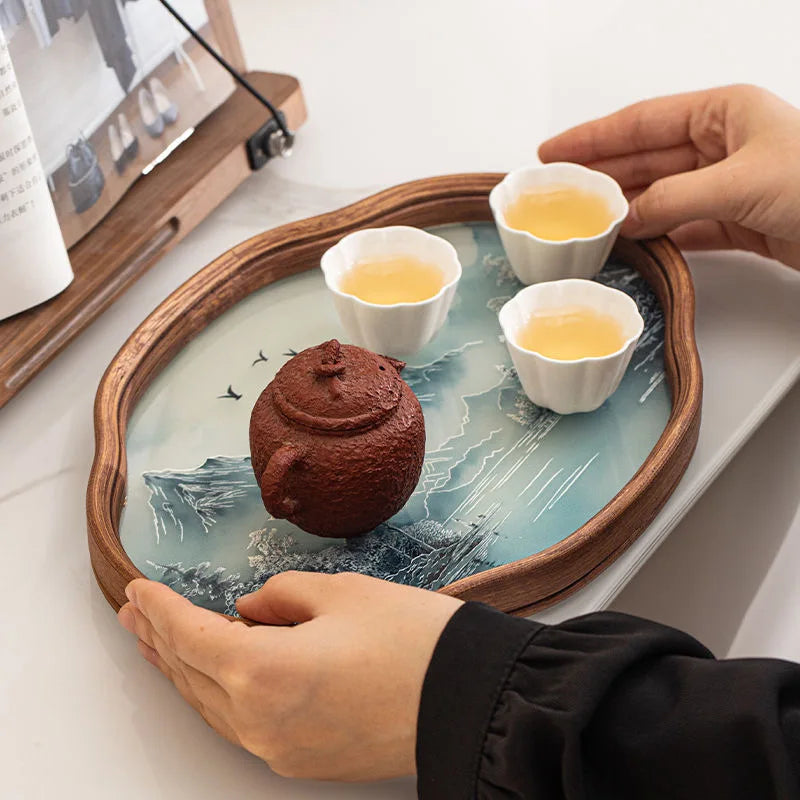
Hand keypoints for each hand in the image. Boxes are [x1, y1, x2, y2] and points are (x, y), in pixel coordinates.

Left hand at [117, 572, 461, 779]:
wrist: (467, 698)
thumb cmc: (411, 639)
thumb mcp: (341, 592)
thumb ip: (280, 596)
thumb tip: (251, 610)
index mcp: (264, 673)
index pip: (191, 635)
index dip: (160, 609)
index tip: (138, 590)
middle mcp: (261, 723)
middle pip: (192, 675)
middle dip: (160, 638)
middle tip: (135, 613)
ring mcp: (279, 750)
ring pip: (211, 705)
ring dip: (183, 668)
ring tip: (158, 641)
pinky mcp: (302, 760)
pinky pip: (241, 724)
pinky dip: (218, 692)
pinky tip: (217, 672)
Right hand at [539, 84, 799, 269]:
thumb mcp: (740, 183)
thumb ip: (674, 199)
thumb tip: (627, 218)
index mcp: (723, 112)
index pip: (641, 122)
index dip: (593, 137)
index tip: (555, 151)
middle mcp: (722, 144)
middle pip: (646, 159)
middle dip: (602, 175)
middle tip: (559, 192)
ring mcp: (728, 183)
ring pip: (661, 195)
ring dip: (626, 210)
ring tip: (585, 222)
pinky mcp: (737, 220)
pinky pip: (682, 225)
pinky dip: (657, 236)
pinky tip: (631, 243)